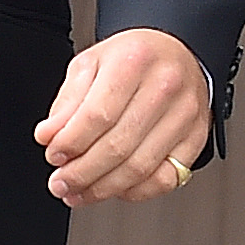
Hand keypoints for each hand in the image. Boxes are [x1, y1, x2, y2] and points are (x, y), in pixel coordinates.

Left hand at [35, 30, 211, 207]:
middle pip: (118, 146)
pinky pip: (165, 178)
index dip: (70, 143)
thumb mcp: (89, 65)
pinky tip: (113, 189)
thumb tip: (48, 136)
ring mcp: (185, 114)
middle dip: (81, 173)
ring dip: (103, 188)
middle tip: (60, 183)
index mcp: (133, 61)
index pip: (97, 115)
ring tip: (79, 192)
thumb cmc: (131, 59)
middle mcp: (165, 86)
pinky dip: (135, 192)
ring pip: (140, 167)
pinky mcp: (196, 137)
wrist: (175, 52)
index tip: (53, 156)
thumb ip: (66, 103)